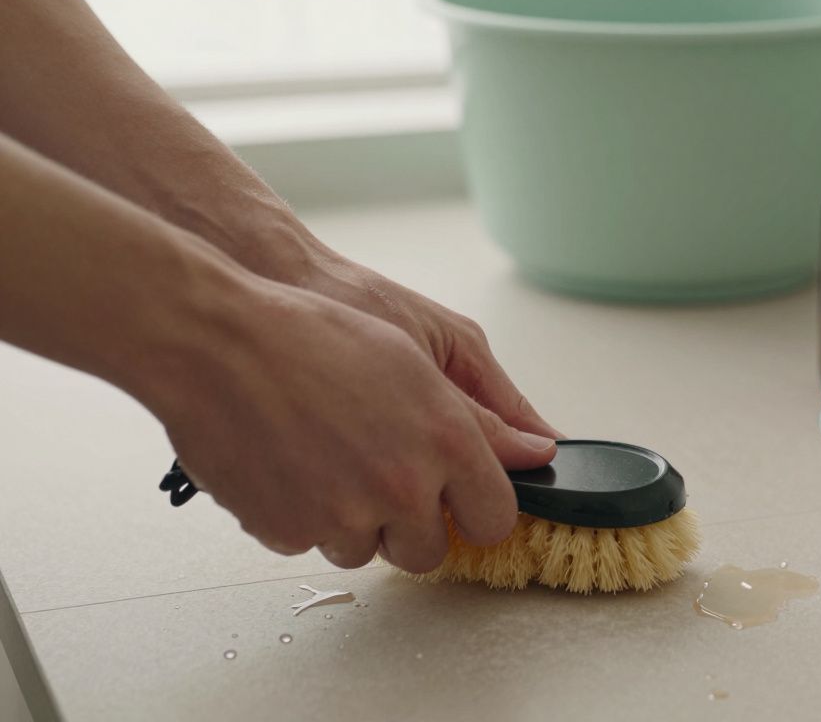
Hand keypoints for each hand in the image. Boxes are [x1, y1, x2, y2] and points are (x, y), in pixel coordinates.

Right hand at [151, 278, 554, 571]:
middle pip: (430, 551)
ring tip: (331, 455)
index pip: (495, 518)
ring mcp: (343, 515)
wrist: (217, 341)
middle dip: (414, 523)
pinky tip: (291, 462)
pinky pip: (311, 543)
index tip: (464, 501)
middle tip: (387, 476)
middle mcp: (401, 486)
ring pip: (367, 552)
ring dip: (356, 520)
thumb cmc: (315, 334)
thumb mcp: (423, 355)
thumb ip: (487, 414)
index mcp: (447, 442)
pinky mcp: (288, 531)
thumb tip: (538, 450)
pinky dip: (304, 515)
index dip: (479, 509)